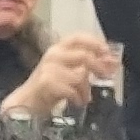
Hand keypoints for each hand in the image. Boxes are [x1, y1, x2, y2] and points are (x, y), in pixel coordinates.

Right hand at [0, 33, 116, 120]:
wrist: (27, 102)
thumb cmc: (50, 86)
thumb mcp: (68, 71)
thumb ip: (86, 65)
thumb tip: (111, 62)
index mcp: (58, 48)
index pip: (78, 37)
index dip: (95, 43)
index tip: (108, 52)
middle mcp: (53, 55)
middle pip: (84, 56)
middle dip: (99, 67)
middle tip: (107, 76)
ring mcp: (49, 68)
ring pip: (79, 76)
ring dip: (86, 90)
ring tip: (84, 98)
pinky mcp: (47, 82)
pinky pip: (72, 90)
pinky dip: (78, 98)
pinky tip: (76, 102)